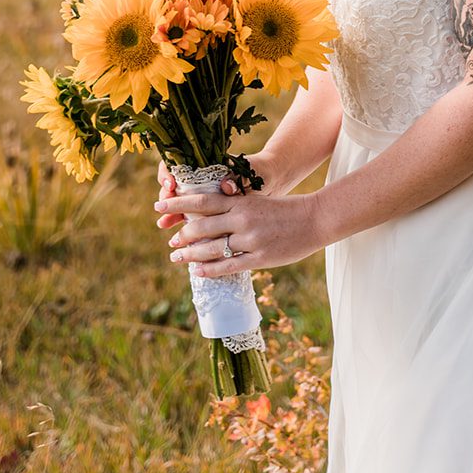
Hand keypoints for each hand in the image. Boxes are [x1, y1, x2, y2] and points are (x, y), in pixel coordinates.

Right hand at [154, 151, 277, 232]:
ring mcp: (207, 196)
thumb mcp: (248, 172)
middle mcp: (202, 180)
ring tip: (163, 225)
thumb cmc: (259, 171)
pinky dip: (187, 228)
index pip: (176, 165)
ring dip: (172, 215)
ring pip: (182, 205)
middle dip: (167, 198)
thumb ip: (235, 178)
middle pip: (174, 187)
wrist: (273, 180)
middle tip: (162, 209)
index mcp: (205, 165)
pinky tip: (181, 239)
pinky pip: (195, 219)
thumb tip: (226, 186)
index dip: (167, 173)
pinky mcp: (214, 213)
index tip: (170, 184)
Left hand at [154, 183, 322, 277]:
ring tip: (176, 258)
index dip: (178, 203)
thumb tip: (207, 214)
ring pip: (212, 249)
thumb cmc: (283, 209)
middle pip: (202, 227)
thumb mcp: (256, 201)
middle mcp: (242, 219)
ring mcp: (250, 240)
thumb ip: (233, 207)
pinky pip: (229, 266)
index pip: (202, 201)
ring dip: (190, 255)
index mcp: (240, 202)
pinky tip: (198, 271)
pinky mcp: (260, 258)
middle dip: (181, 235)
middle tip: (170, 240)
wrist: (313, 219)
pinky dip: (210, 270)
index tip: (159, 205)